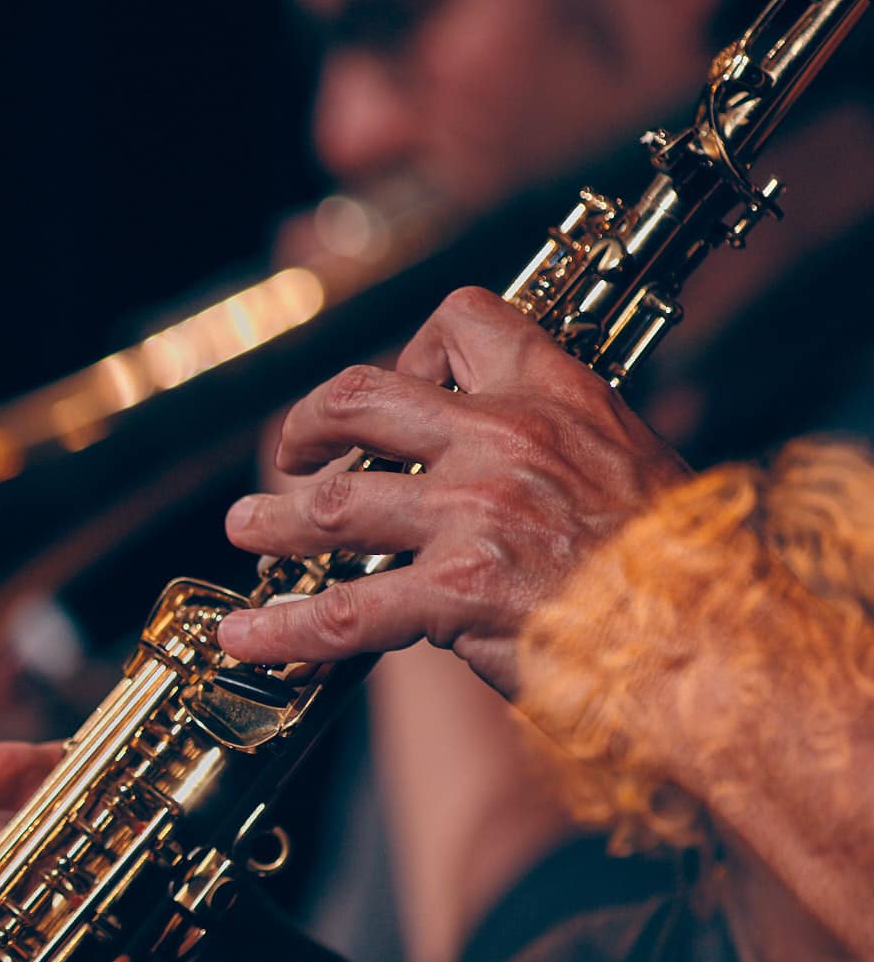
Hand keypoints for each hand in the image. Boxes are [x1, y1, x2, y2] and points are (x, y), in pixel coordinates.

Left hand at [215, 288, 689, 698]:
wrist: (718, 637)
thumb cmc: (686, 566)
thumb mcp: (631, 466)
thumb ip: (556, 449)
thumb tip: (500, 462)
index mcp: (556, 398)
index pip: (464, 324)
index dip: (410, 350)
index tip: (394, 391)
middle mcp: (505, 442)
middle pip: (363, 399)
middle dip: (308, 424)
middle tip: (288, 453)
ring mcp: (473, 516)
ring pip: (333, 503)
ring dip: (274, 520)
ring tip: (247, 530)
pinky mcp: (455, 594)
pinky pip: (344, 609)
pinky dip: (283, 628)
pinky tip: (243, 638)